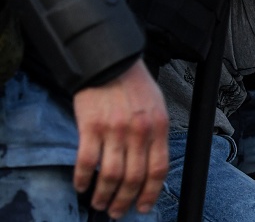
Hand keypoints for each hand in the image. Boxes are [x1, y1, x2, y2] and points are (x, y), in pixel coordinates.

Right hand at [73, 60, 168, 218]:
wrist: (111, 61)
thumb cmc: (135, 85)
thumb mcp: (157, 107)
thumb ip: (156, 136)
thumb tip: (151, 167)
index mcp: (158, 127)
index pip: (158, 170)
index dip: (150, 193)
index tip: (142, 207)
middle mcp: (139, 131)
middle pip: (134, 177)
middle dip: (125, 201)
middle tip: (117, 212)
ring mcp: (115, 130)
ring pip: (111, 175)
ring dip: (104, 195)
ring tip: (99, 204)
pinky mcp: (91, 126)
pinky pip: (86, 161)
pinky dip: (83, 178)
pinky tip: (81, 186)